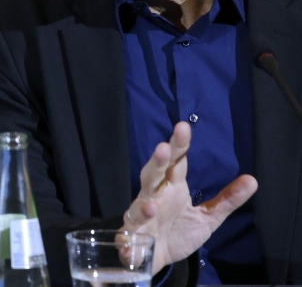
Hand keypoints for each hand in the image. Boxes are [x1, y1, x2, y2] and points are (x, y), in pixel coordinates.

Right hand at [121, 122, 257, 273]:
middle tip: (165, 145)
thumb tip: (252, 179)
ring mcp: (142, 212)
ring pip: (141, 193)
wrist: (154, 260)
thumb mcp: (207, 218)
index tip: (183, 127)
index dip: (179, 146)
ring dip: (147, 188)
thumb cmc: (177, 234)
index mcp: (172, 188)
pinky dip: (139, 217)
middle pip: (155, 171)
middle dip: (159, 158)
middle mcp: (155, 195)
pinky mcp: (133, 231)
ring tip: (154, 185)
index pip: (176, 163)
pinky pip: (134, 222)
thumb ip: (226, 200)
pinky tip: (148, 211)